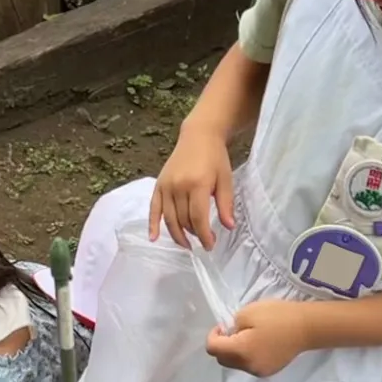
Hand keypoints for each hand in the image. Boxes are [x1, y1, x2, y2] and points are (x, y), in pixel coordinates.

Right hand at [150, 122, 233, 249]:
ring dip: (177, 235)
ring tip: (187, 244)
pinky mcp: (159, 185)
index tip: (210, 245)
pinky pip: (153, 209)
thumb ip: (226, 204)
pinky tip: (154, 238)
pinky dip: (152, 224)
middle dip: (194, 235)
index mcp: (197, 184)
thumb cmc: (215, 158)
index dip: (204, 235)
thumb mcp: (226, 179)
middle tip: (203, 242)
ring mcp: (166, 186)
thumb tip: (228, 227)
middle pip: (183, 220)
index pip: (198, 218)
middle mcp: (179, 186)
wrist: (199, 136)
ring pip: (169, 218)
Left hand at [206, 299, 312, 376]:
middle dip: (222, 345)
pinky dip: (247, 357)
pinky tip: (258, 345)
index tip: (224, 325)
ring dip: (234, 352)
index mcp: (240, 351)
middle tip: (233, 330)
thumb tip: (230, 335)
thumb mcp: (247, 312)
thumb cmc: (277, 316)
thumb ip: (232, 326)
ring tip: (247, 337)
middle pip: (222, 360)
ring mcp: (258, 372)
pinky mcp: (268, 372)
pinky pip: (248, 366)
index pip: (213, 349)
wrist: (307, 327)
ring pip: (235, 365)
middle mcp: (247, 366)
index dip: (213, 335)